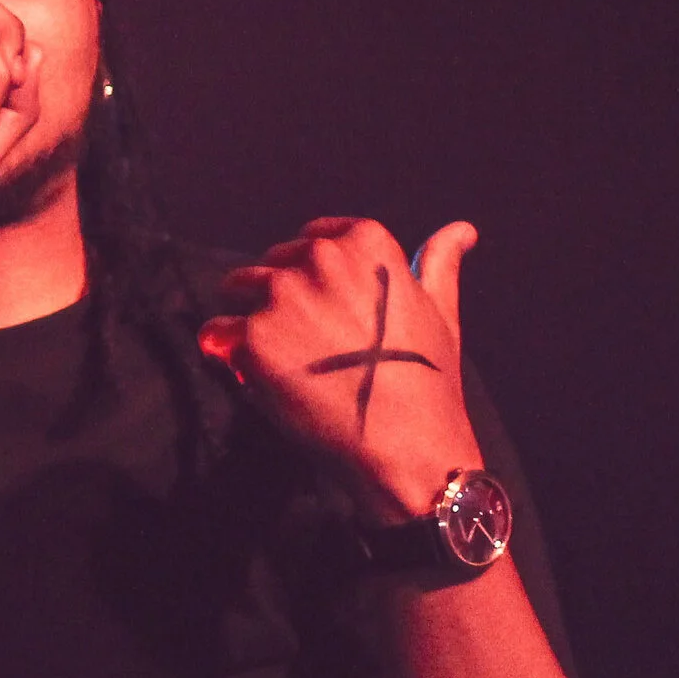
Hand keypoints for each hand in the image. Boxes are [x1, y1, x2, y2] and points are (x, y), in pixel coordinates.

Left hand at [197, 216, 484, 518]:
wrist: (409, 448)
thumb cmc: (427, 381)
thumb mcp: (440, 311)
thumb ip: (439, 262)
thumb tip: (462, 229)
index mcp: (366, 242)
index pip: (313, 238)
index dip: (311, 276)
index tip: (324, 311)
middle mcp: (322, 258)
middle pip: (271, 263)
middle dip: (278, 299)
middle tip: (308, 349)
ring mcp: (284, 296)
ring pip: (236, 289)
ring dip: (248, 322)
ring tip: (282, 362)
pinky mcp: (254, 338)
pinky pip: (216, 334)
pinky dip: (227, 355)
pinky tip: (258, 379)